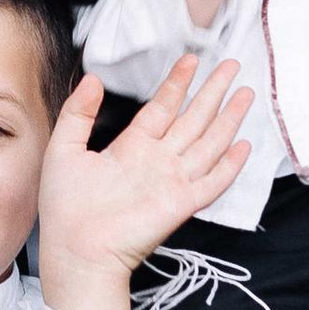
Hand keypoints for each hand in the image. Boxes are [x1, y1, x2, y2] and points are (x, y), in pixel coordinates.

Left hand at [38, 58, 254, 309]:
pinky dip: (229, 165)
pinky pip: (212, 182)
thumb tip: (93, 78)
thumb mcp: (63, 149)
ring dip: (228, 119)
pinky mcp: (181, 204)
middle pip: (193, 119)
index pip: (162, 108)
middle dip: (212, 92)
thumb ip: (78, 112)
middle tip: (231, 65)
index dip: (178, 84)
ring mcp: (172, 181)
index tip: (191, 60)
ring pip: (208, 143)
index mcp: (131, 147)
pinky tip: (244, 146)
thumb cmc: (65, 208)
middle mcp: (157, 161)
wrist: (75, 250)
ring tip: (245, 93)